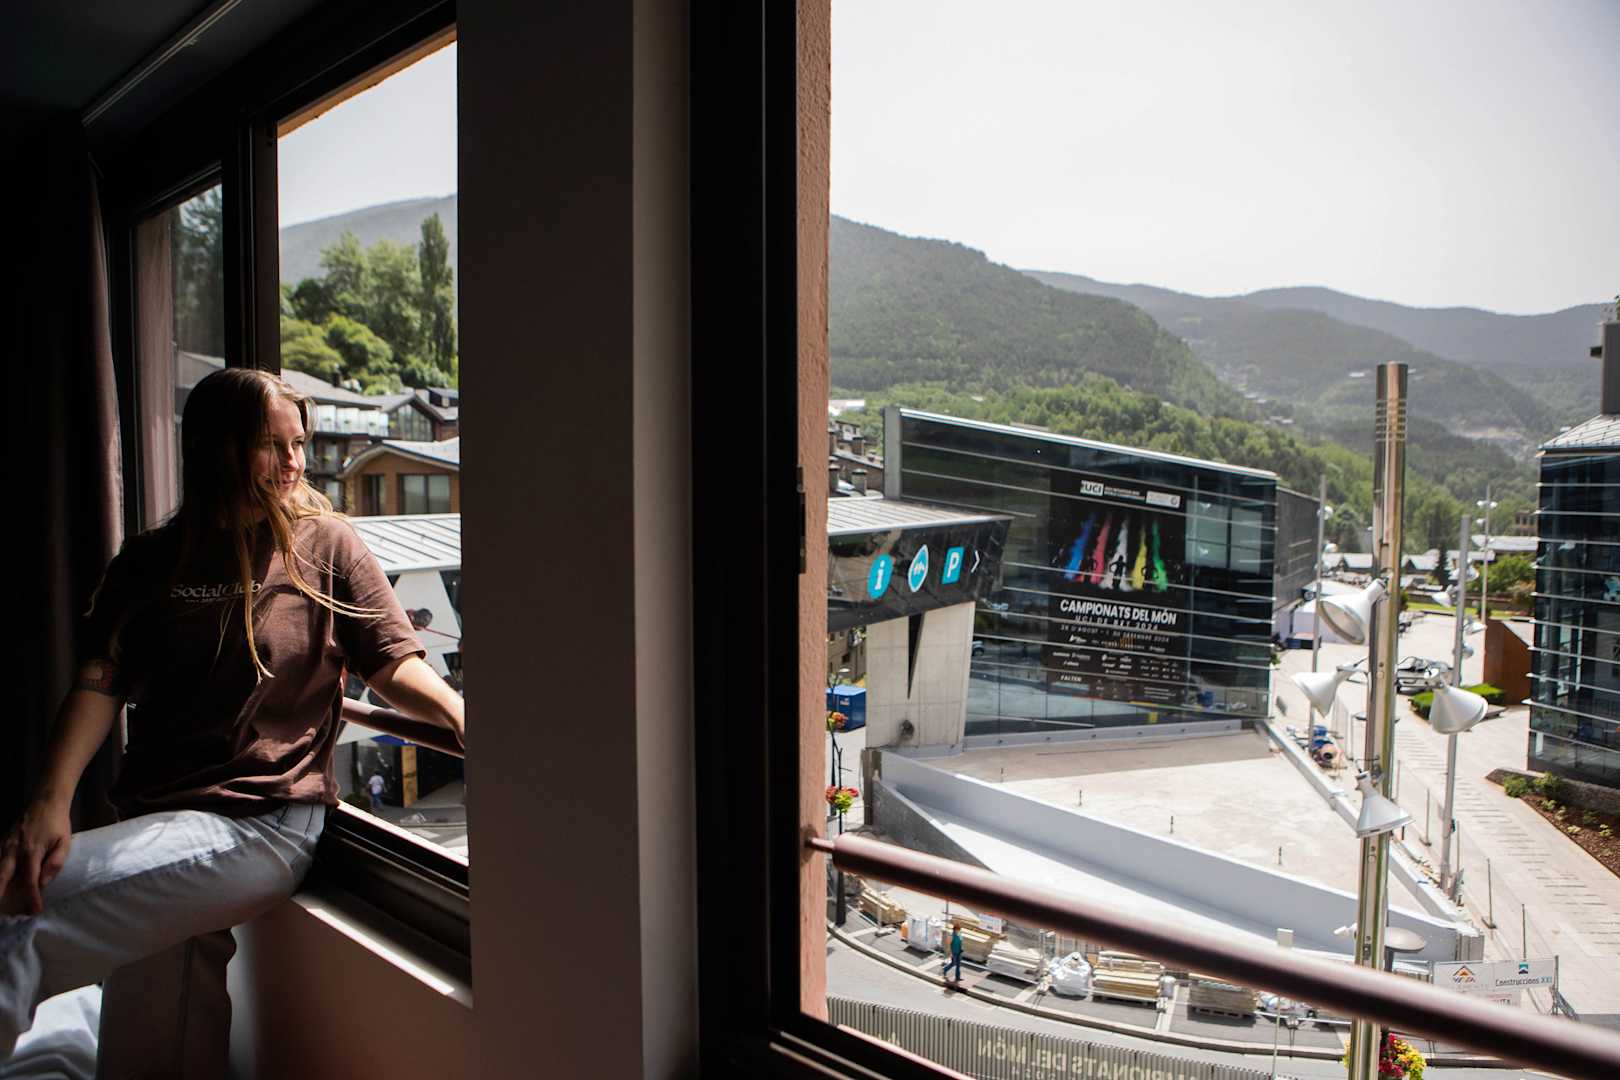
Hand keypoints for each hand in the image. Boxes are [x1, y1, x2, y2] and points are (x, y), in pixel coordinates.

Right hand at [0, 798, 72, 915]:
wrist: (44, 802)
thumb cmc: (57, 824)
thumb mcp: (64, 842)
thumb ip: (55, 863)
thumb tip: (43, 883)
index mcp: (31, 851)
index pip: (29, 880)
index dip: (31, 897)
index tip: (34, 911)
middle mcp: (13, 850)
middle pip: (2, 878)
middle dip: (0, 896)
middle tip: (3, 914)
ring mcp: (4, 847)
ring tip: (0, 905)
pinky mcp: (0, 844)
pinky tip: (0, 886)